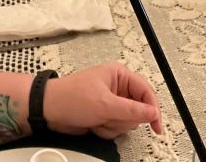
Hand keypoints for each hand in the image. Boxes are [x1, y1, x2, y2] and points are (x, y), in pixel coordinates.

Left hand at [44, 63, 161, 137]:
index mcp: (119, 75)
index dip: (153, 109)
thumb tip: (152, 113)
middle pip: (138, 110)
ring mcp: (111, 103)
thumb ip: (132, 110)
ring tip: (97, 118)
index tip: (156, 125)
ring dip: (112, 125)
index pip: (146, 91)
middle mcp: (117, 88)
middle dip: (123, 118)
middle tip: (109, 116)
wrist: (49, 110)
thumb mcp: (104, 104)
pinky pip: (116, 128)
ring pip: (127, 122)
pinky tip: (93, 124)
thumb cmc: (70, 97)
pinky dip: (106, 130)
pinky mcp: (105, 115)